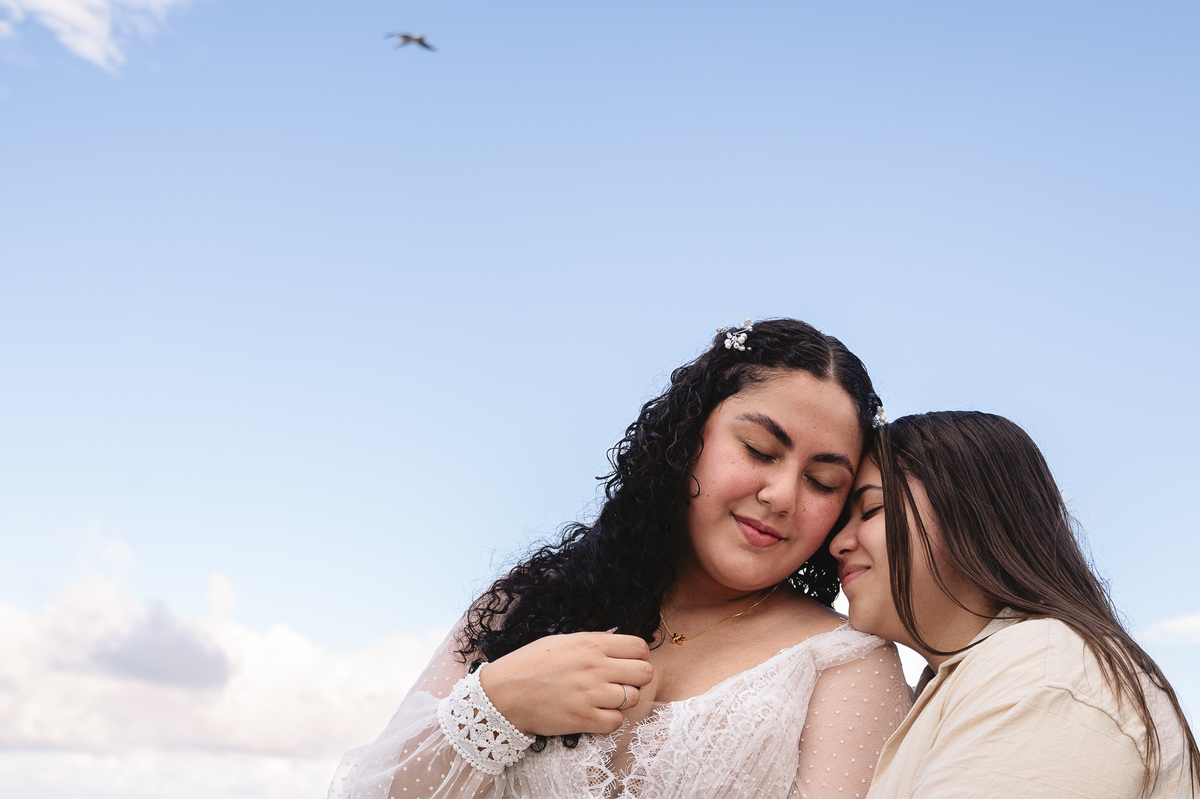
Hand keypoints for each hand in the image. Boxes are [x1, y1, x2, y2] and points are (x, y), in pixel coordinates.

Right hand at [478, 631, 653, 736]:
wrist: (503, 693)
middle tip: (620, 682)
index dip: (637, 657)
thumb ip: (594, 641)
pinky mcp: (583, 718)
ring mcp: (591, 694)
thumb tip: (618, 637)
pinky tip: (594, 713)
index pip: (640, 648)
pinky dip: (609, 720)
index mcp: (592, 644)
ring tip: (603, 699)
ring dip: (621, 700)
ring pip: (633, 698)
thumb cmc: (530, 663)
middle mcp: (596, 667)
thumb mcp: (563, 640)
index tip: (626, 663)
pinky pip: (616, 722)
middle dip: (636, 679)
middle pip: (645, 674)